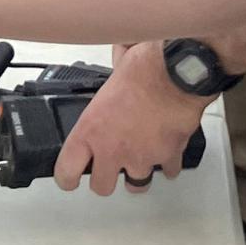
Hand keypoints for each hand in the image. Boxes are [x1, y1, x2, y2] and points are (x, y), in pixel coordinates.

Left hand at [55, 39, 203, 194]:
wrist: (178, 74)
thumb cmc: (145, 68)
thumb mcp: (115, 68)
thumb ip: (114, 71)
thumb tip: (119, 58)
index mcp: (91, 129)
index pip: (66, 170)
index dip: (66, 178)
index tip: (69, 178)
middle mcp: (113, 149)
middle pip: (101, 187)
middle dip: (104, 180)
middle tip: (108, 169)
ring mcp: (141, 157)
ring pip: (136, 186)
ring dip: (137, 176)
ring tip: (138, 162)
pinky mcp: (167, 157)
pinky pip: (167, 171)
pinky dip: (167, 164)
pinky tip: (165, 151)